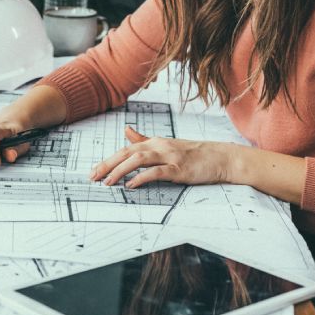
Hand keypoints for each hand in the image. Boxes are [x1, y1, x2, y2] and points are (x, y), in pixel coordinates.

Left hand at [90, 126, 235, 188]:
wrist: (221, 157)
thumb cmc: (194, 153)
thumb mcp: (166, 143)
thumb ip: (144, 139)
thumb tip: (125, 130)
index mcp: (155, 141)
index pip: (125, 149)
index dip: (108, 160)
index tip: (94, 171)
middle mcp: (159, 146)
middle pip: (127, 153)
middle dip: (108, 164)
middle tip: (93, 177)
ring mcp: (170, 156)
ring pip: (138, 159)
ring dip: (120, 170)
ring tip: (108, 182)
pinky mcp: (179, 168)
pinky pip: (157, 172)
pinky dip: (142, 178)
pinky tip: (131, 185)